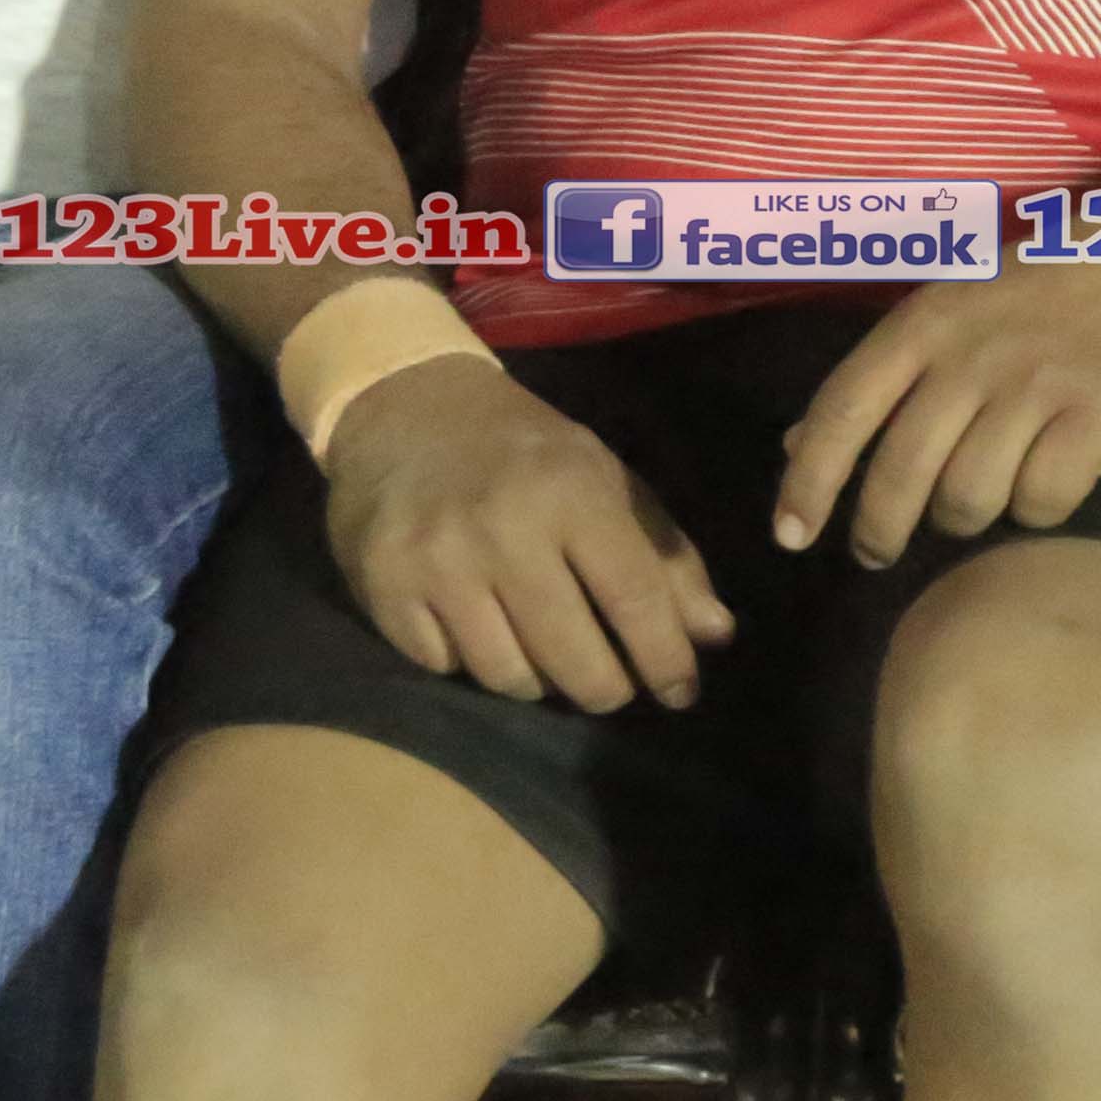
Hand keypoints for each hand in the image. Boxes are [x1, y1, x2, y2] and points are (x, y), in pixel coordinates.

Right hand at [321, 357, 739, 705]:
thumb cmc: (524, 451)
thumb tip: (715, 636)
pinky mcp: (384, 587)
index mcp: (572, 491)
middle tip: (611, 686)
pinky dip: (469, 663)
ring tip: (544, 653)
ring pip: (509, 677)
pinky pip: (445, 668)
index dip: (666, 659)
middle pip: (574, 661)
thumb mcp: (605, 479)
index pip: (635, 598)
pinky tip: (478, 630)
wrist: (404, 406)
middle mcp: (504, 529)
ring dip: (537, 681)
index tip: (681, 694)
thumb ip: (665, 554)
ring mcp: (438, 562)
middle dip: (606, 689)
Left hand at [776, 256, 1100, 567]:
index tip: (789, 537)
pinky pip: (1043, 498)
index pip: (844, 409)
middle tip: (878, 553)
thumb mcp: (948, 311)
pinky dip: (1037, 511)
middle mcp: (971, 354)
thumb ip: (879, 378)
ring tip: (976, 507)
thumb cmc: (1043, 290)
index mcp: (925, 323)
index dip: (808, 482)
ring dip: (964, 521)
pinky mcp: (1097, 411)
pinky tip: (1044, 489)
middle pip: (900, 472)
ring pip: (968, 497)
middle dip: (879, 531)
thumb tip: (793, 446)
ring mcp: (1036, 383)